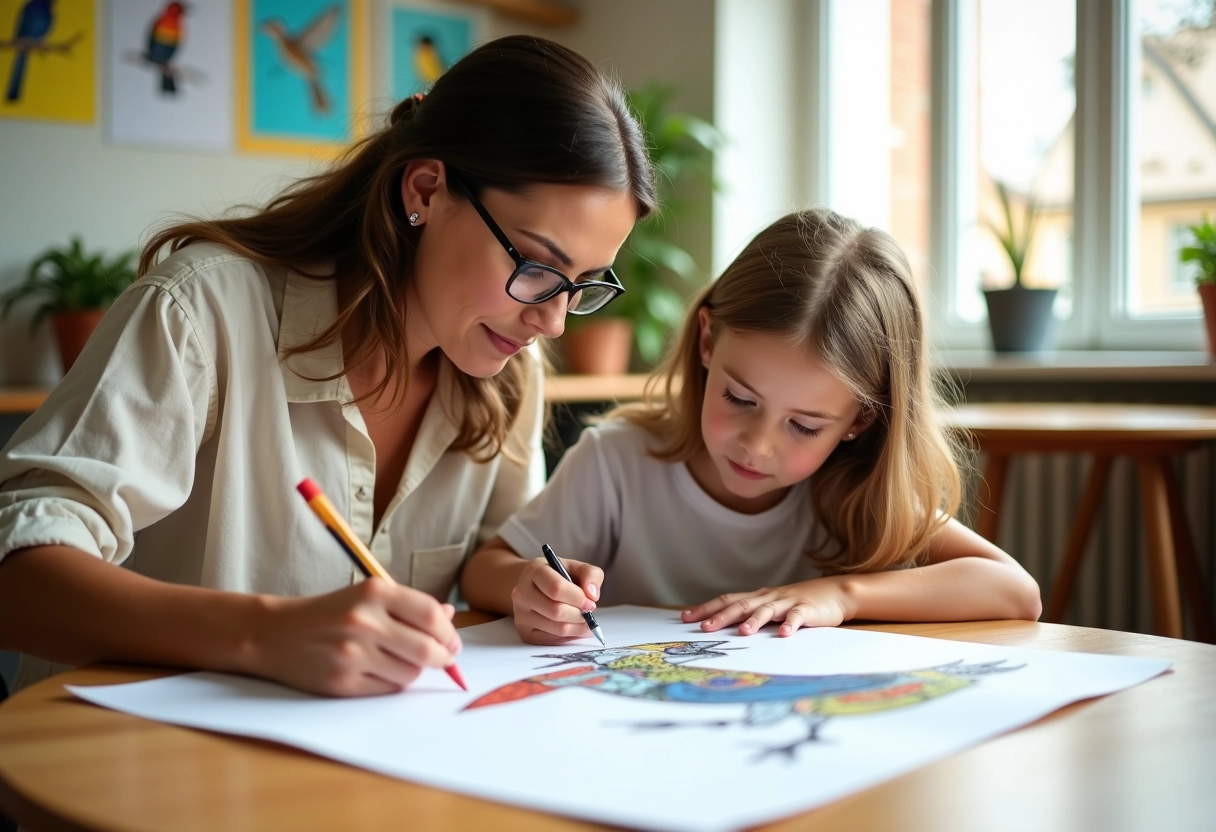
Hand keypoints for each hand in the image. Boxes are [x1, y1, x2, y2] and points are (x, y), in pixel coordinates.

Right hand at [248, 579, 461, 696]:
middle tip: (445, 659)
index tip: (452, 641)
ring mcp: (352, 653)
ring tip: (401, 661)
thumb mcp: (367, 596)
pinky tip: (380, 671)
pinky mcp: (343, 682)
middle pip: (427, 648)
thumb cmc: (329, 613)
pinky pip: (388, 689)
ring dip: (415, 670)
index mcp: (374, 592)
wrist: (274, 634)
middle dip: (444, 657)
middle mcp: (363, 621)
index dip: (449, 632)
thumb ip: (409, 605)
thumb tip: (451, 615)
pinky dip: (393, 683)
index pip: (431, 614)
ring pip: (410, 672)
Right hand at [511, 556, 602, 644]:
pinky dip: (569, 637)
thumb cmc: (557, 576)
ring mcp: (521, 614)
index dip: (578, 598)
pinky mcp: (524, 632)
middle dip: (580, 615)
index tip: (591, 602)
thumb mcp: (576, 567)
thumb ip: (590, 574)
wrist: (533, 586)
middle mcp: (522, 593)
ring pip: (557, 628)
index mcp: (535, 571)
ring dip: (577, 627)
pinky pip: (553, 641)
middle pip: (557, 611)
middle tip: (588, 613)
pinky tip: (574, 628)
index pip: (556, 588)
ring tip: (585, 621)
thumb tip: (592, 595)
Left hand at [682, 578, 854, 635]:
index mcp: (758, 597)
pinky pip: (797, 618)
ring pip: (767, 611)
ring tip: (743, 633)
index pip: (727, 600)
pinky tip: (784, 635)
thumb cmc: (798, 603)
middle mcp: (768, 598)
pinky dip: (790, 626)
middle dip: (721, 616)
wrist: (835, 592)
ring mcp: (787, 603)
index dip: (706, 608)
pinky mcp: (806, 611)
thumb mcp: (771, 606)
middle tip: (704, 628)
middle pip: (741, 605)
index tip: (685, 617)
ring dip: (754, 621)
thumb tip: (724, 627)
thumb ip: (752, 614)